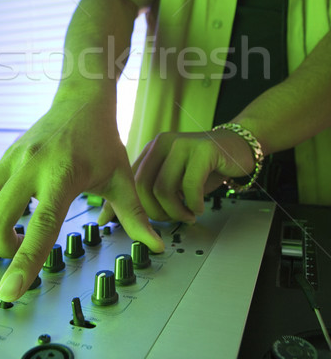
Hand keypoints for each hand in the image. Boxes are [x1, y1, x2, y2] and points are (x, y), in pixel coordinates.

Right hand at [0, 97, 163, 301]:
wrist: (81, 99)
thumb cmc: (102, 138)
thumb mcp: (122, 176)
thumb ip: (135, 215)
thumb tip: (156, 246)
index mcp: (62, 176)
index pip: (40, 226)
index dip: (24, 261)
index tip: (10, 291)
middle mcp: (31, 167)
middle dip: (2, 249)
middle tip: (21, 252)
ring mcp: (12, 160)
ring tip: (1, 238)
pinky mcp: (3, 157)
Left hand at [99, 129, 254, 224]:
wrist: (237, 147)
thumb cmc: (205, 167)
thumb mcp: (175, 179)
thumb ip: (154, 192)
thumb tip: (132, 217)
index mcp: (152, 149)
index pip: (131, 181)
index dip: (134, 207)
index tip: (141, 223)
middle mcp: (163, 143)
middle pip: (143, 187)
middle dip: (157, 212)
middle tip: (173, 219)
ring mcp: (182, 144)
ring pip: (163, 189)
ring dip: (176, 211)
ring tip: (188, 215)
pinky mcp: (203, 150)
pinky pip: (190, 186)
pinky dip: (194, 204)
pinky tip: (199, 207)